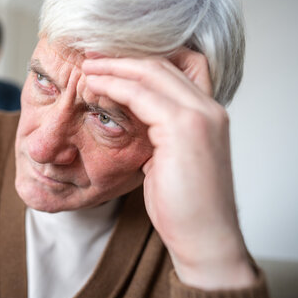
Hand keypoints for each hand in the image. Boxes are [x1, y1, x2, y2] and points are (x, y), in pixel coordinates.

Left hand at [83, 49, 255, 289]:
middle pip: (162, 64)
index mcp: (209, 115)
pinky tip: (94, 87)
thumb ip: (158, 135)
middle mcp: (209, 109)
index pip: (176, 70)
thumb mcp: (170, 161)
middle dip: (122, 58)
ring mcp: (200, 115)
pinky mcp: (185, 127)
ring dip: (114, 67)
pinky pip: (141, 94)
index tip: (108, 62)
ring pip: (151, 73)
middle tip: (92, 57)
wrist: (205, 239)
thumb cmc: (185, 207)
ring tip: (88, 68)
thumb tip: (133, 122)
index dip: (140, 61)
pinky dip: (114, 86)